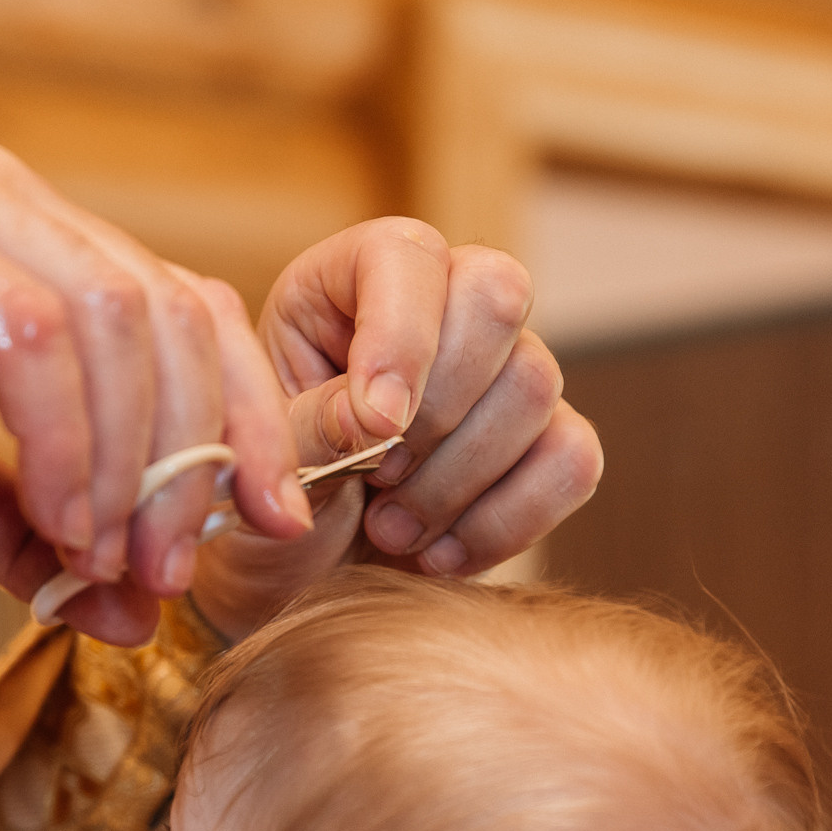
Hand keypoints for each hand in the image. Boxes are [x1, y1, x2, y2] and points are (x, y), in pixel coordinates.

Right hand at [0, 143, 308, 645]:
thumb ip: (39, 541)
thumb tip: (131, 616)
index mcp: (36, 246)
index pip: (190, 314)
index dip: (244, 421)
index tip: (270, 528)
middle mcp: (10, 202)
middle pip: (174, 315)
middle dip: (192, 457)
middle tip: (161, 572)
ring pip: (118, 319)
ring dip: (130, 458)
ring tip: (99, 559)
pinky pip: (35, 334)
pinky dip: (67, 439)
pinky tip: (52, 520)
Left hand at [191, 218, 602, 641]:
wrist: (299, 575)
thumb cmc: (270, 497)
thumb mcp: (259, 460)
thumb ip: (306, 427)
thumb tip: (379, 416)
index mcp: (348, 280)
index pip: (407, 255)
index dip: (401, 336)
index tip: (373, 426)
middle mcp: (440, 304)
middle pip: (496, 296)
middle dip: (438, 411)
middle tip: (378, 477)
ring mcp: (502, 369)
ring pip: (536, 384)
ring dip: (457, 480)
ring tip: (388, 529)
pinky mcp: (545, 439)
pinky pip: (572, 460)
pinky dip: (504, 522)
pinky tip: (439, 552)